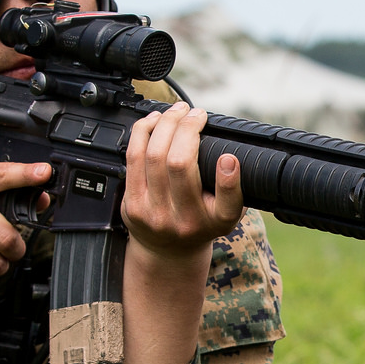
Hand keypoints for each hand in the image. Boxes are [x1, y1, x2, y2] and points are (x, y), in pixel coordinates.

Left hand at [120, 103, 243, 268]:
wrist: (168, 252)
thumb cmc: (201, 223)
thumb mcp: (226, 212)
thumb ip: (232, 187)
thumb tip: (230, 155)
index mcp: (216, 222)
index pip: (227, 203)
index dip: (228, 179)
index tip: (229, 158)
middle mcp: (185, 220)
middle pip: (179, 164)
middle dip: (186, 128)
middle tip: (195, 113)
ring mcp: (154, 213)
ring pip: (153, 155)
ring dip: (165, 124)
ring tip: (177, 111)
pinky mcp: (132, 204)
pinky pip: (133, 158)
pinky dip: (145, 132)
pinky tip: (156, 120)